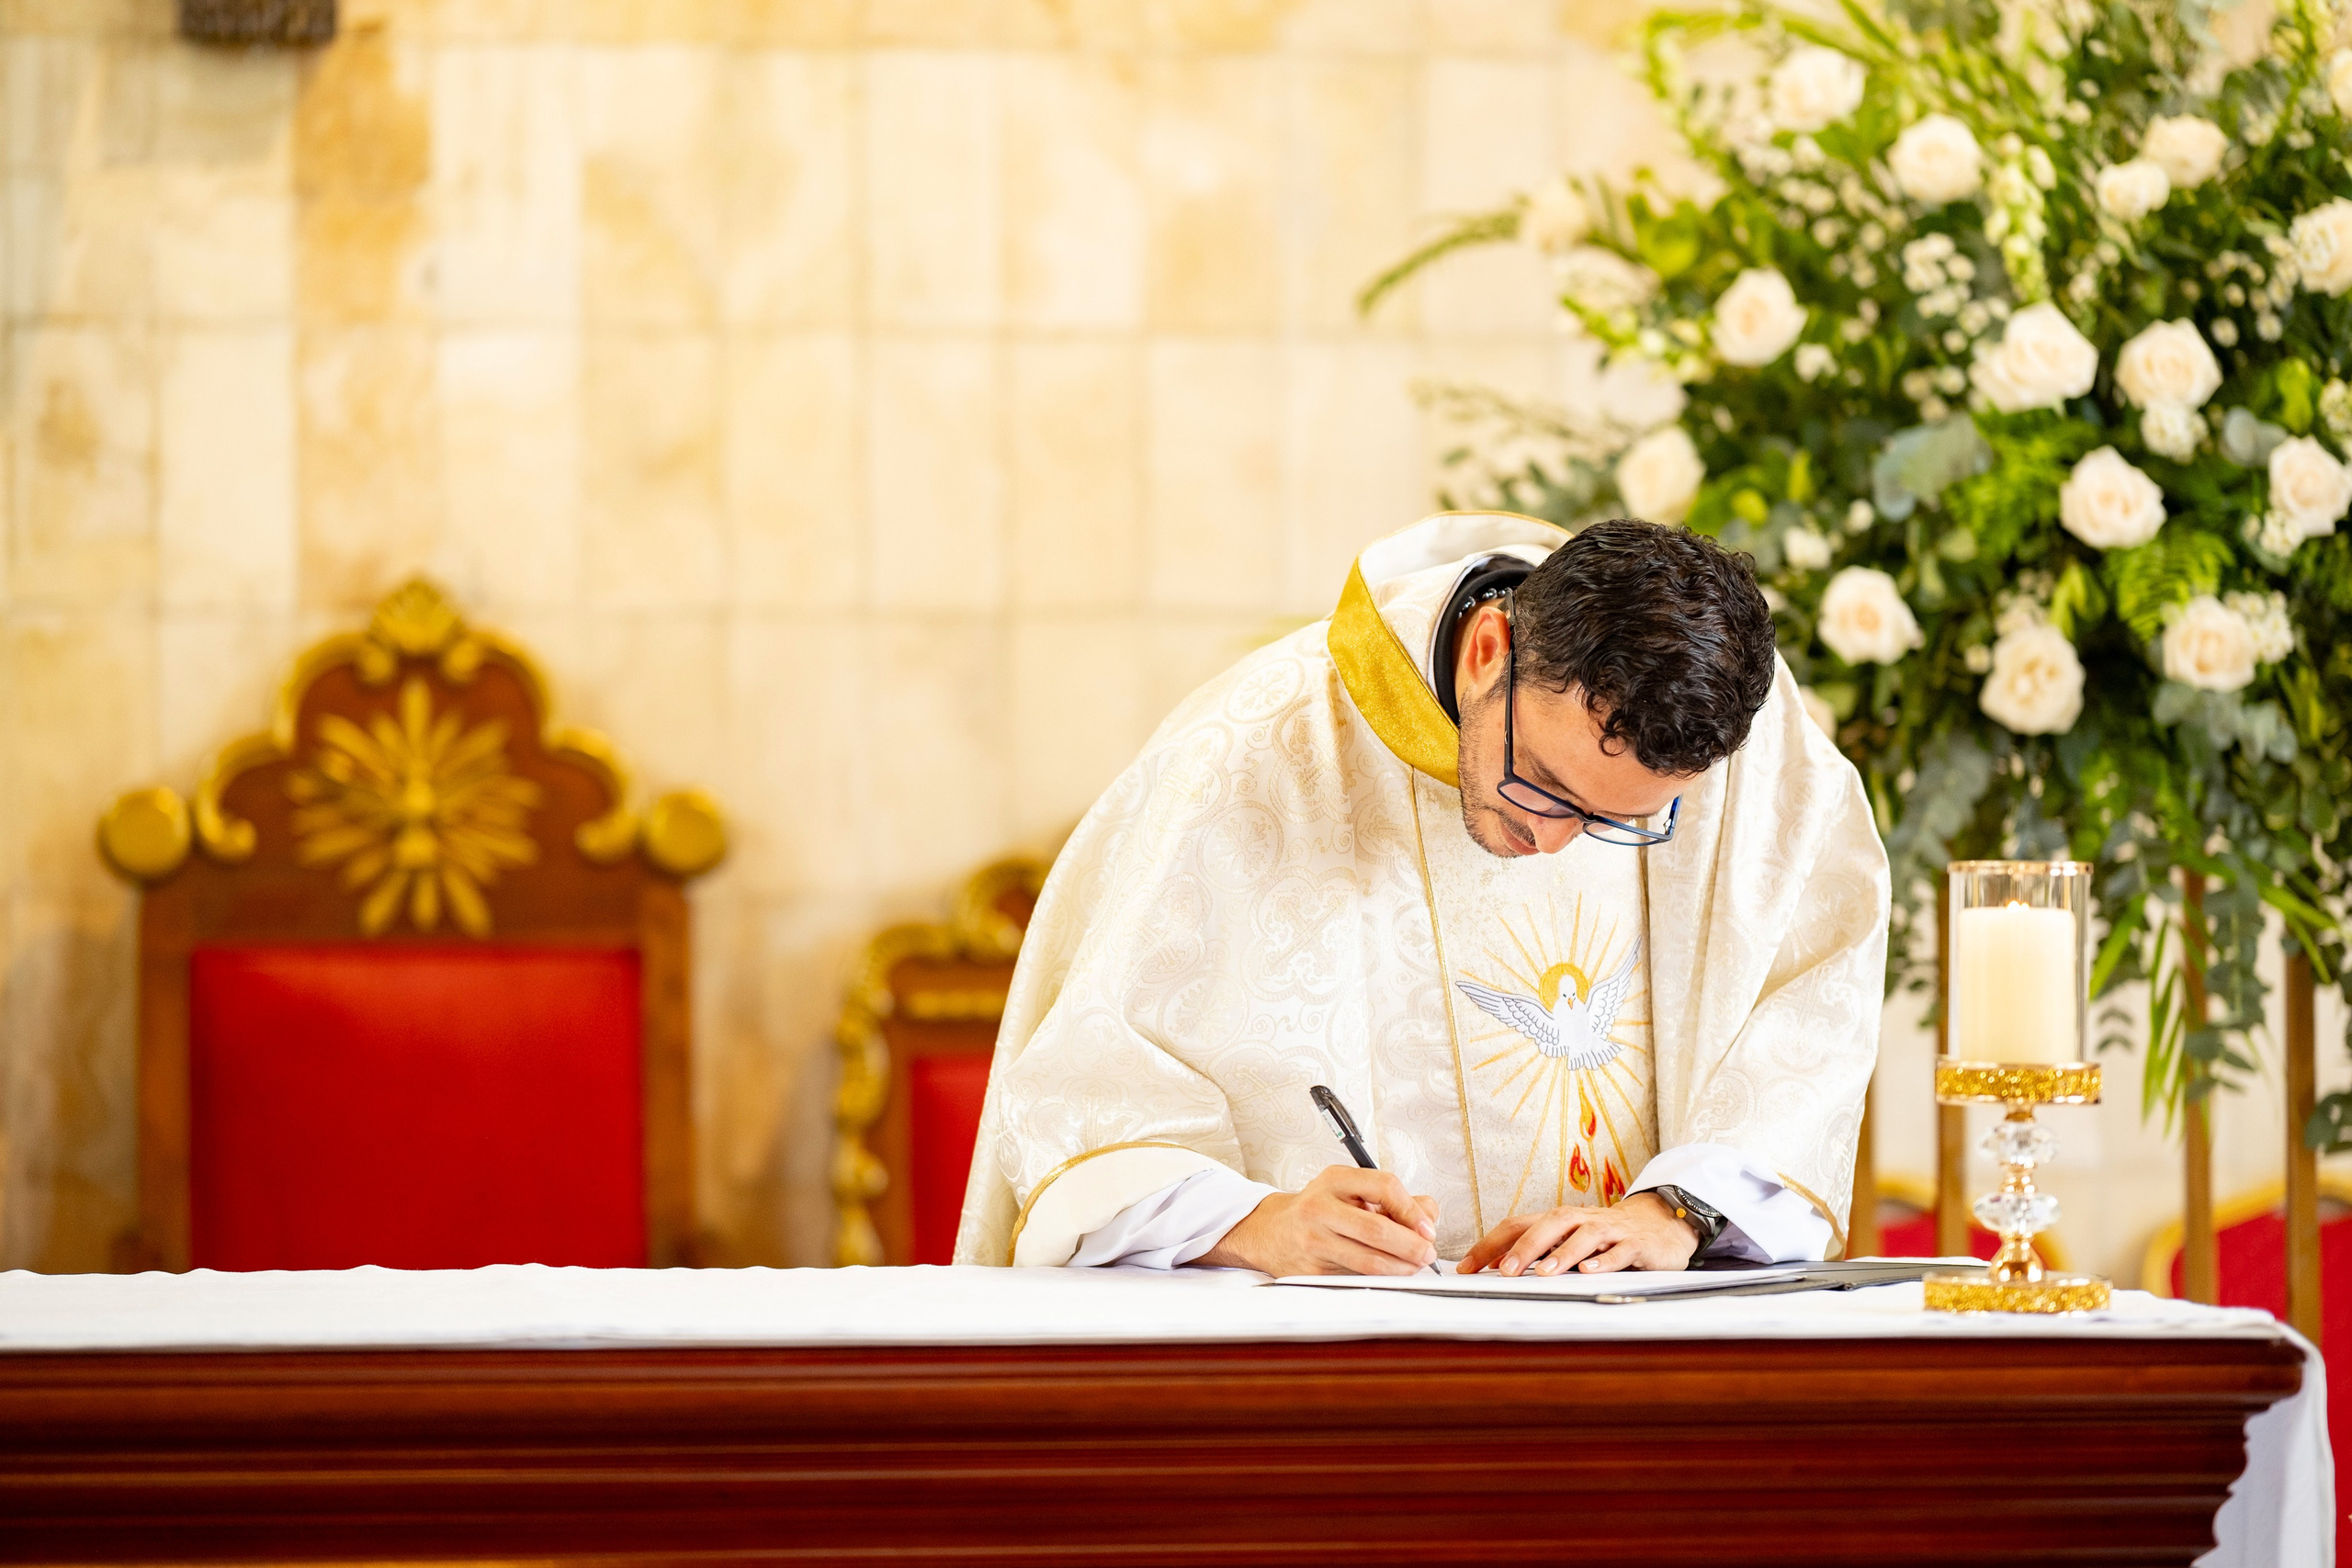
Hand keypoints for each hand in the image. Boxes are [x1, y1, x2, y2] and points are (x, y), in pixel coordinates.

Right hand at [1194, 1166, 1438, 1275]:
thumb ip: (1392, 1199)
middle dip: (1411, 1246)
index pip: (1385, 1186)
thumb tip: (1429, 1217)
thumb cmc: (1318, 1209)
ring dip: (1400, 1268)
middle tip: (1427, 1253)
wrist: (1270, 1231)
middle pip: (1377, 1230)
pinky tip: (1390, 1275)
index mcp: (1335, 1180)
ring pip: (1368, 1261)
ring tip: (1413, 1266)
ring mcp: (1313, 1241)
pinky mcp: (1311, 1271)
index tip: (1428, 1228)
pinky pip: (1355, 1278)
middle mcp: (1320, 1207)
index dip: (1413, 1211)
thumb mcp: (1350, 1189)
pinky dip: (1380, 1279)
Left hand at [1456, 1191, 1698, 1276]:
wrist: (1658, 1224)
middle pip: (1549, 1224)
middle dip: (1525, 1247)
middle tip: (1506, 1270)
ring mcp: (1609, 1230)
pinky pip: (1620, 1251)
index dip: (1490, 1245)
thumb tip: (1496, 1264)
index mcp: (1558, 1219)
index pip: (1517, 1225)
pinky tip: (1591, 1272)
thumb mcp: (1567, 1239)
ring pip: (1584, 1236)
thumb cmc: (1605, 1234)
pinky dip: (1605, 1261)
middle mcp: (1581, 1220)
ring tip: (1545, 1273)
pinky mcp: (1636, 1244)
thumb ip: (1536, 1250)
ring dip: (1563, 1254)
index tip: (1466, 1268)